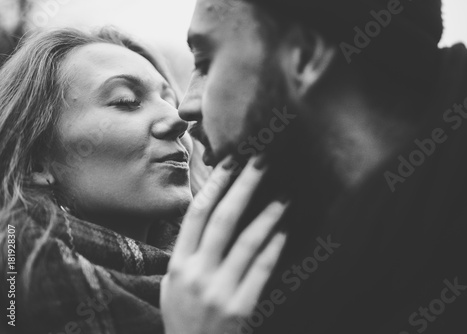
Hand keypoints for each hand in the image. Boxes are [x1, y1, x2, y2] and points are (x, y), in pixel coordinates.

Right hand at [160, 155, 287, 333]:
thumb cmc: (182, 314)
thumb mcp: (172, 282)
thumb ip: (187, 250)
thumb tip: (208, 210)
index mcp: (178, 264)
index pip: (197, 214)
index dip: (214, 184)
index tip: (231, 161)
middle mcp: (196, 274)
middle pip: (223, 220)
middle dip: (244, 186)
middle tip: (262, 161)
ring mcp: (219, 290)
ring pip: (247, 242)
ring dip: (268, 215)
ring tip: (285, 194)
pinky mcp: (240, 306)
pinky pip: (261, 269)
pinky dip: (274, 247)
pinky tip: (285, 230)